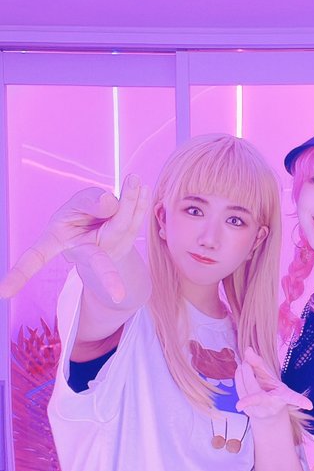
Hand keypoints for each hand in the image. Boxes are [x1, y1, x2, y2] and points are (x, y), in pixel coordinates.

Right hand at [0, 174, 150, 302]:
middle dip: (106, 271)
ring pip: (123, 224)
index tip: (2, 292)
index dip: (20, 273)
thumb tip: (109, 203)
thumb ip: (88, 201)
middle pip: (97, 255)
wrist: (105, 230)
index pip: (36, 258)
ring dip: (128, 200)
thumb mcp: (75, 207)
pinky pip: (137, 219)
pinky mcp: (129, 242)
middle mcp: (84, 253)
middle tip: (112, 244)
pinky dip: (140, 200)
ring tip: (132, 179)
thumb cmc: (81, 216)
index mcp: (60, 243)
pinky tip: (143, 187)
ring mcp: (110, 253)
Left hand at [234, 346, 312, 420]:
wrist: (267, 411)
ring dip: (242, 374)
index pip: (292, 398)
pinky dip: (238, 378)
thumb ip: (259, 363)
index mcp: (282, 397)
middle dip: (248, 373)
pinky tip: (240, 370)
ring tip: (244, 364)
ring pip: (245, 390)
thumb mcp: (270, 377)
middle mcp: (272, 405)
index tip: (309, 405)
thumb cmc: (271, 390)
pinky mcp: (248, 411)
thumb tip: (248, 349)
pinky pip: (239, 392)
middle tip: (246, 361)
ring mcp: (260, 411)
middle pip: (256, 389)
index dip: (300, 400)